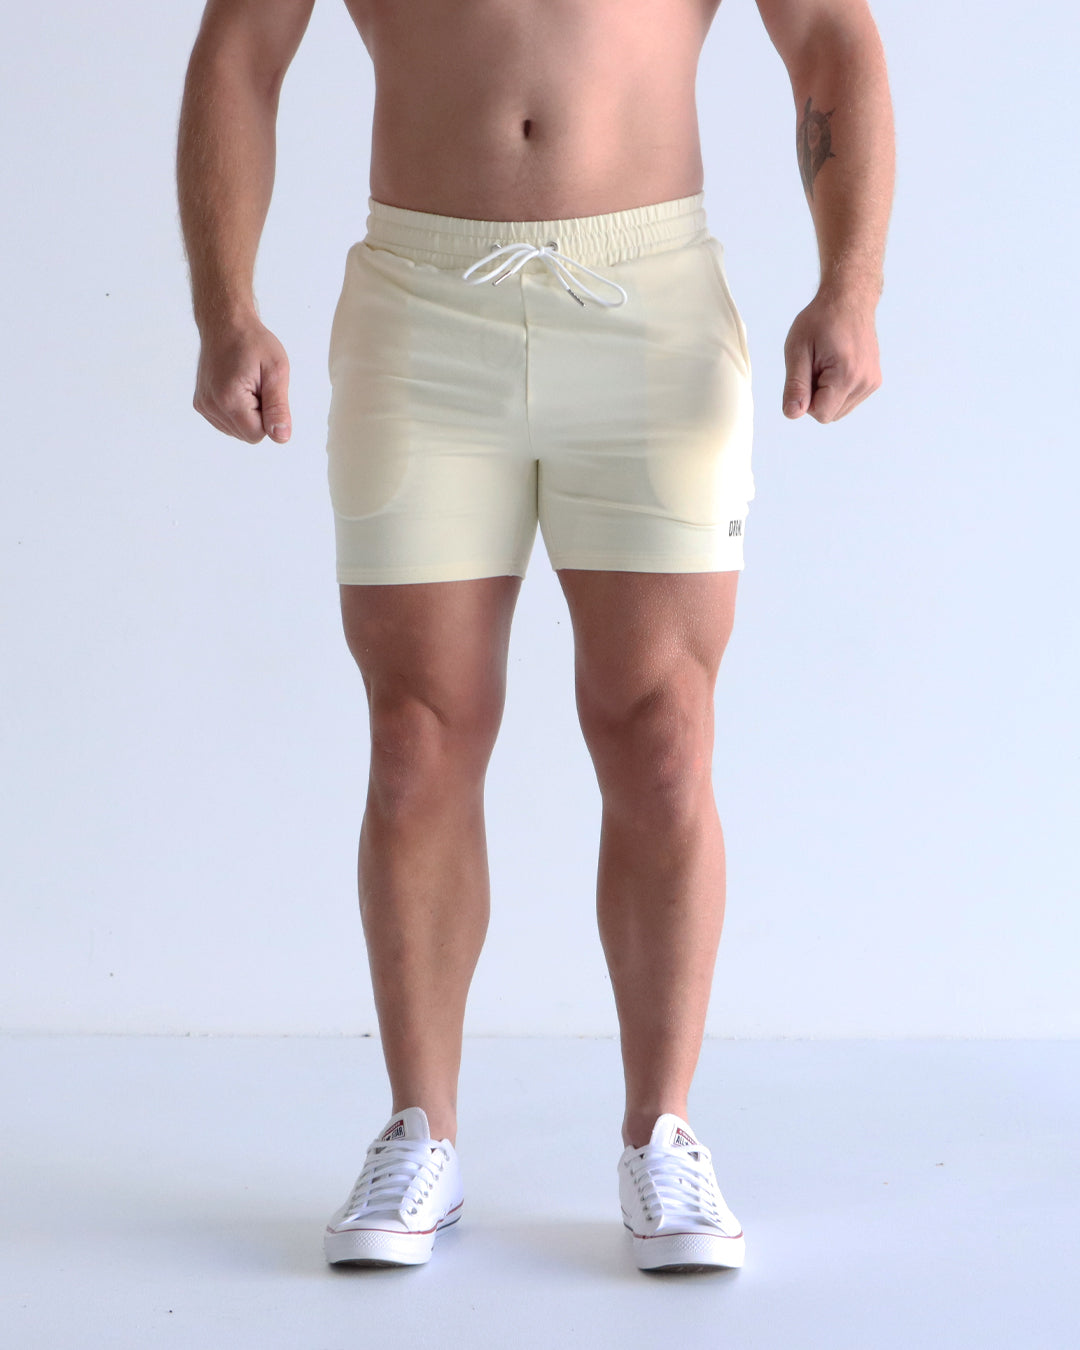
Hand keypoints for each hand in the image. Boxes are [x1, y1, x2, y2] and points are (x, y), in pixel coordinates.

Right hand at [193, 320, 291, 443]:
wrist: (226, 324)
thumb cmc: (252, 342)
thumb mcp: (276, 372)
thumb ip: (278, 408)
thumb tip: (281, 437)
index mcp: (229, 399)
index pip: (258, 434)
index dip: (269, 416)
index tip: (265, 390)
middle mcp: (211, 406)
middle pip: (248, 435)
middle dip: (259, 416)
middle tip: (257, 386)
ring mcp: (204, 406)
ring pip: (238, 431)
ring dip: (249, 414)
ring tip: (247, 385)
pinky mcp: (202, 405)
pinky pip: (228, 424)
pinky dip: (238, 412)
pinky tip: (237, 389)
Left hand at [781, 288, 881, 423]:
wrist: (849, 299)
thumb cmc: (820, 320)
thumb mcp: (798, 350)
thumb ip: (795, 385)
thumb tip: (792, 414)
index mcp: (846, 376)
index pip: (820, 414)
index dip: (806, 399)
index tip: (806, 372)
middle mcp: (865, 382)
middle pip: (830, 415)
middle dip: (816, 397)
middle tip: (815, 365)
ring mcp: (872, 382)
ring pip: (838, 410)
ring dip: (826, 394)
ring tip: (825, 363)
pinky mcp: (874, 380)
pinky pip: (848, 400)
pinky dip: (836, 390)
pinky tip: (836, 365)